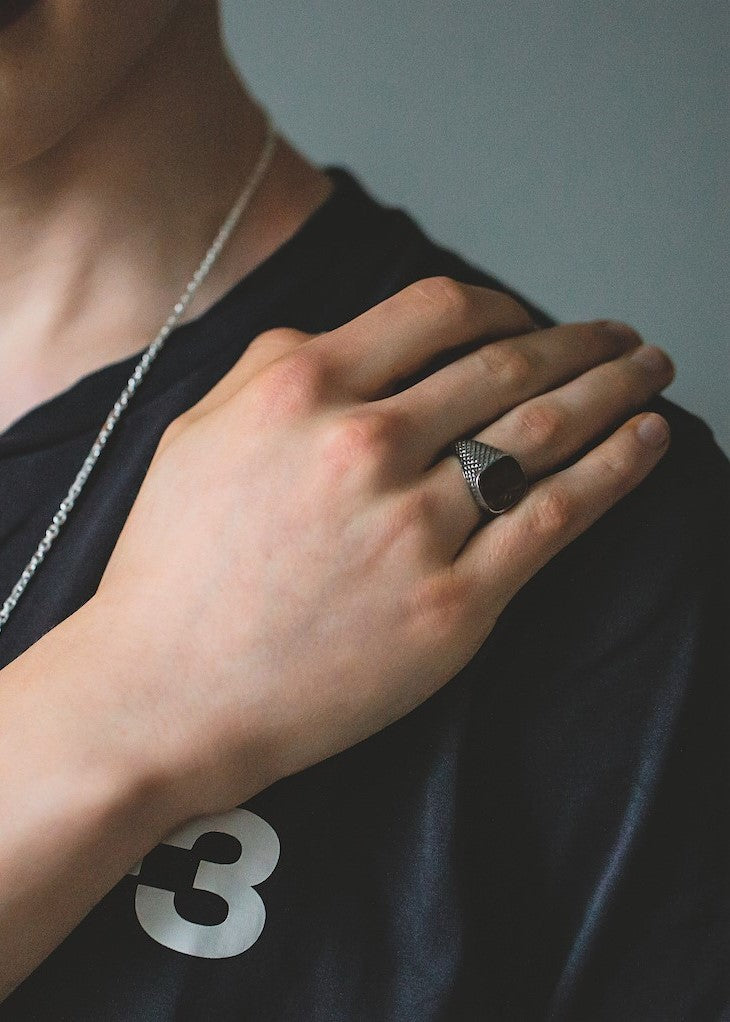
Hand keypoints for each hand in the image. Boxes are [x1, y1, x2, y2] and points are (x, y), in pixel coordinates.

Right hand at [88, 277, 672, 825]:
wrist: (167, 695)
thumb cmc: (174, 569)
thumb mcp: (198, 433)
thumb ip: (273, 364)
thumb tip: (349, 333)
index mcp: (302, 389)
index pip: (436, 311)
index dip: (499, 305)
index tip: (524, 320)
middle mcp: (366, 444)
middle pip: (508, 365)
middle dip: (579, 343)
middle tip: (620, 339)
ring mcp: (415, 526)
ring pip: (546, 433)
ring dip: (615, 391)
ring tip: (651, 374)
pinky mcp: (454, 603)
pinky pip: (557, 517)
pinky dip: (618, 470)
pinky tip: (650, 441)